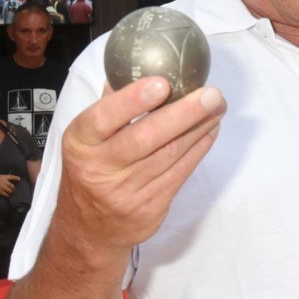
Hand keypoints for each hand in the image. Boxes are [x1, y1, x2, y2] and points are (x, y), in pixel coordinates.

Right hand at [53, 77, 225, 256]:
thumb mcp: (86, 139)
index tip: (162, 84)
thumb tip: (137, 67)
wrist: (89, 230)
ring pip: (170, 154)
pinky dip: (199, 148)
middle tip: (211, 94)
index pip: (103, 118)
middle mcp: (101, 168)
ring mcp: (126, 191)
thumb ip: (109, 105)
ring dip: (199, 127)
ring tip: (218, 106)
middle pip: (146, 138)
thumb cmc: (91, 170)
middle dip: (184, 114)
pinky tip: (210, 130)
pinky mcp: (150, 207)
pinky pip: (180, 172)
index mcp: (80, 143)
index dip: (133, 100)